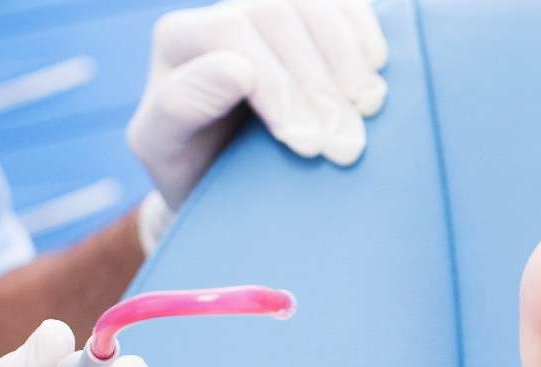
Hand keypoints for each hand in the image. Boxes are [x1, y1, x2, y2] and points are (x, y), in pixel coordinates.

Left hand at [127, 0, 387, 209]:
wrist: (224, 175)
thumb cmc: (192, 165)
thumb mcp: (165, 148)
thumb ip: (180, 108)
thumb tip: (236, 69)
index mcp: (179, 37)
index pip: (230, 33)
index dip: (275, 85)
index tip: (304, 145)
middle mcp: (225, 11)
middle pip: (278, 15)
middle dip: (317, 84)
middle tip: (344, 147)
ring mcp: (270, 7)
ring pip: (315, 4)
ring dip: (347, 60)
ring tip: (367, 110)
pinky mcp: (309, 15)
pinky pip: (342, 2)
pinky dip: (364, 32)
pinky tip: (375, 70)